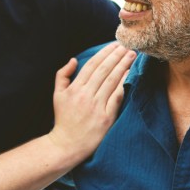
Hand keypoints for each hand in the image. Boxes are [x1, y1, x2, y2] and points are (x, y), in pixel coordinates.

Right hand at [49, 43, 135, 158]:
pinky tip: (130, 74)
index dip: (105, 53)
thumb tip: (73, 60)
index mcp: (74, 88)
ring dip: (123, 66)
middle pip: (104, 70)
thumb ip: (62, 75)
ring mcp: (96, 107)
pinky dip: (124, 84)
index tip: (114, 45)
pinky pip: (117, 97)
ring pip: (112, 81)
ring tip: (132, 55)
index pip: (92, 65)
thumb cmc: (63, 119)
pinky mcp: (106, 118)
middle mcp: (85, 96)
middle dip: (117, 55)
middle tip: (128, 45)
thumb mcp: (57, 95)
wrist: (67, 144)